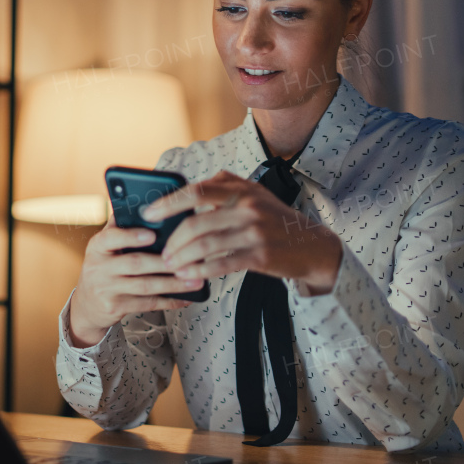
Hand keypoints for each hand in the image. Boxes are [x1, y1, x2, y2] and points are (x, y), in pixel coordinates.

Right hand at [68, 213, 204, 347]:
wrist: (87, 304)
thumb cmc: (103, 267)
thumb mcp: (103, 246)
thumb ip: (120, 226)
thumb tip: (139, 200)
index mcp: (97, 246)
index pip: (111, 237)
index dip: (131, 236)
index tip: (151, 234)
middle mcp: (98, 267)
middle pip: (135, 263)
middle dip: (165, 262)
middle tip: (190, 259)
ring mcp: (106, 289)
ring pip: (145, 286)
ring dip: (173, 284)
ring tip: (196, 281)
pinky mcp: (115, 307)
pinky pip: (147, 304)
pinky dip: (169, 301)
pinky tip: (186, 298)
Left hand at [140, 170, 342, 293]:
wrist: (313, 245)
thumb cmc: (277, 221)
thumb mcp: (255, 194)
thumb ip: (224, 190)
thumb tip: (186, 195)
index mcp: (242, 189)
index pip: (197, 191)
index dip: (169, 202)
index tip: (150, 213)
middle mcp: (248, 206)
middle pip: (196, 222)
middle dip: (173, 240)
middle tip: (162, 251)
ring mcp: (255, 230)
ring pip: (205, 244)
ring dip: (183, 257)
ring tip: (171, 265)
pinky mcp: (260, 254)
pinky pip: (221, 263)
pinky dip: (201, 270)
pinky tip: (189, 274)